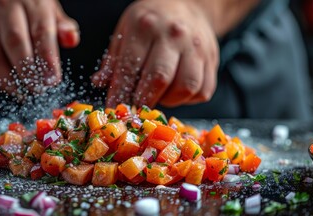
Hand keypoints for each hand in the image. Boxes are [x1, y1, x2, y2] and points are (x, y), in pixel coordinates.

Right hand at [0, 0, 79, 96]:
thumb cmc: (28, 12)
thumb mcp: (50, 12)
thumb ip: (63, 27)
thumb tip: (71, 39)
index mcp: (31, 3)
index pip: (40, 31)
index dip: (47, 58)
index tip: (52, 79)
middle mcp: (6, 9)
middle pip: (15, 42)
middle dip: (28, 70)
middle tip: (38, 89)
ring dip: (11, 80)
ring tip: (24, 93)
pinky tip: (12, 88)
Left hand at [92, 0, 218, 107]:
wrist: (186, 5)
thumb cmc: (150, 22)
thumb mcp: (125, 31)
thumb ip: (114, 60)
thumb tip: (99, 83)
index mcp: (145, 26)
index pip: (130, 67)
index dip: (120, 93)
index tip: (114, 108)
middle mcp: (174, 35)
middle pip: (160, 79)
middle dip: (145, 100)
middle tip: (137, 107)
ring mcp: (197, 47)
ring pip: (186, 87)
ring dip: (169, 101)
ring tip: (158, 96)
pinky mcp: (212, 59)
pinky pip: (202, 91)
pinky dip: (187, 99)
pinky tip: (175, 92)